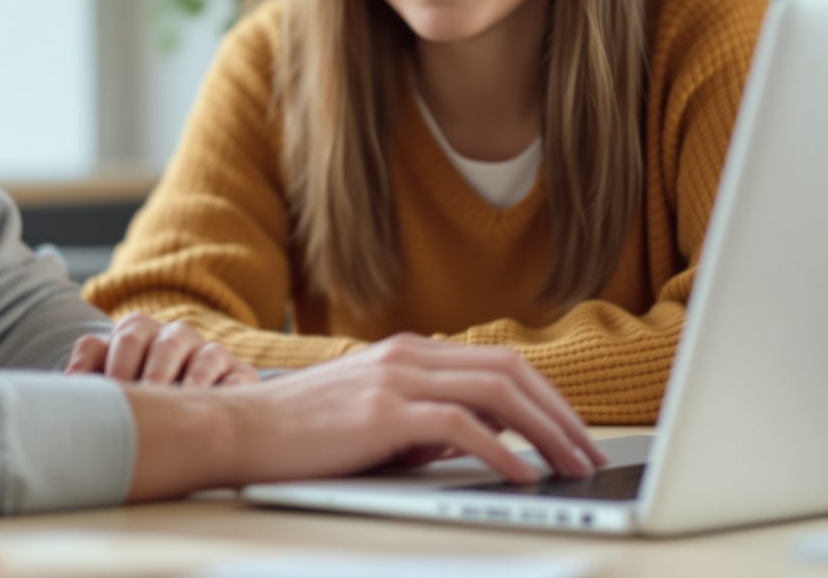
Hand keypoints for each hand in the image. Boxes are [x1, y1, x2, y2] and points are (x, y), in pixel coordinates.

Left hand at [64, 313, 259, 387]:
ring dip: (193, 377)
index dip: (119, 360)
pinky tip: (216, 406)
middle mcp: (177, 338)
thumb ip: (88, 367)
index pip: (130, 333)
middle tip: (147, 395)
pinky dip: (230, 388)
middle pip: (168, 341)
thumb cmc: (134, 392)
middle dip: (156, 369)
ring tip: (182, 400)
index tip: (111, 388)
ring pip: (206, 354)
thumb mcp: (108, 377)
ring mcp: (210, 354)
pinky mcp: (238, 375)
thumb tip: (70, 379)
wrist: (184, 414)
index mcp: (141, 333)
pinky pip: (240, 376)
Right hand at [122, 333, 606, 501]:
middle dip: (560, 413)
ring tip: (571, 465)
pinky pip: (463, 426)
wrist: (238, 430)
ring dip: (546, 431)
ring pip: (498, 391)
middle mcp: (410, 355)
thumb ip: (424, 424)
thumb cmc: (300, 435)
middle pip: (511, 371)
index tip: (574, 433)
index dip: (547, 397)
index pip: (500, 364)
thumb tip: (478, 445)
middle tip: (589, 452)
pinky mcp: (384, 411)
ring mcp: (397, 378)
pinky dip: (503, 450)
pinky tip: (523, 475)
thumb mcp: (375, 422)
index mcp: (410, 353)